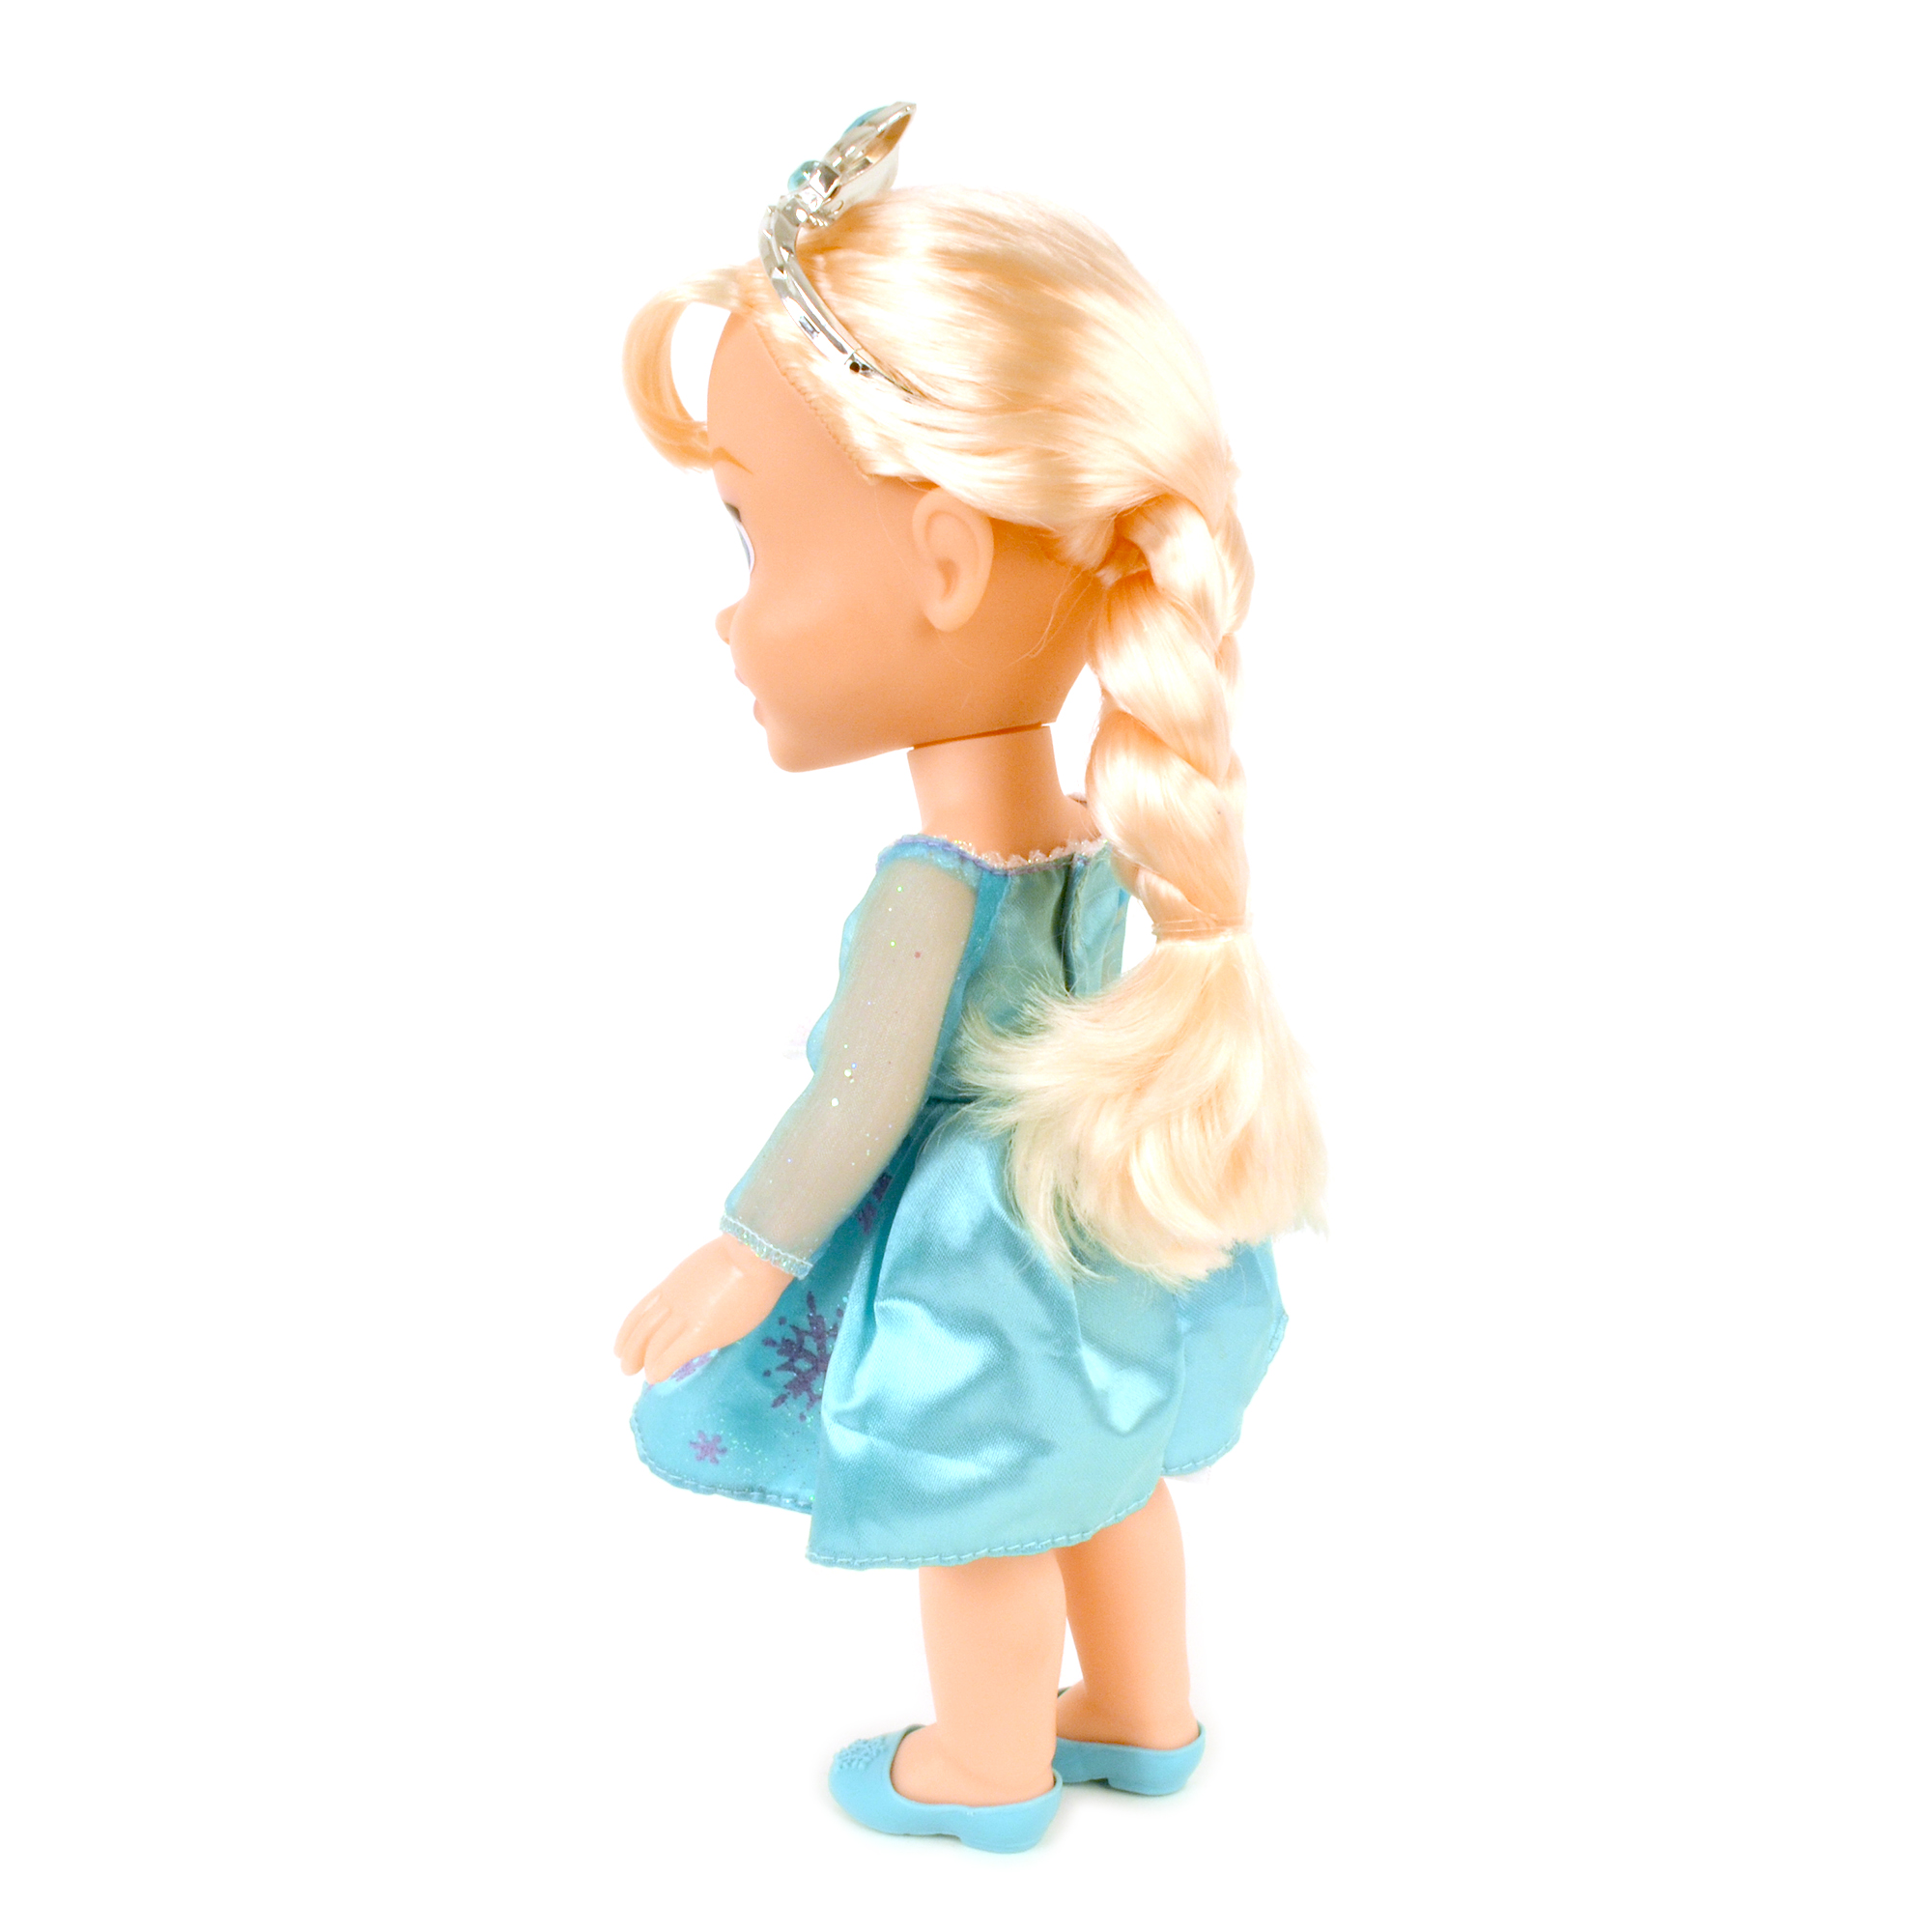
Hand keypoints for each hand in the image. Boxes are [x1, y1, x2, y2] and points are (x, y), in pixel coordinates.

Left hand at [613, 1234, 790, 1383]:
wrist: (756, 1257)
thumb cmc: (746, 1255)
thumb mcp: (709, 1267)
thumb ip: (698, 1285)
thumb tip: (703, 1295)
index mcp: (675, 1283)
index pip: (644, 1310)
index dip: (629, 1329)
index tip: (620, 1344)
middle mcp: (673, 1301)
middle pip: (644, 1328)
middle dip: (631, 1348)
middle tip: (624, 1365)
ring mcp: (685, 1316)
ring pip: (654, 1342)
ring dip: (642, 1360)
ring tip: (635, 1374)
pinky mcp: (700, 1333)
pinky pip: (673, 1355)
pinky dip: (660, 1367)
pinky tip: (654, 1377)